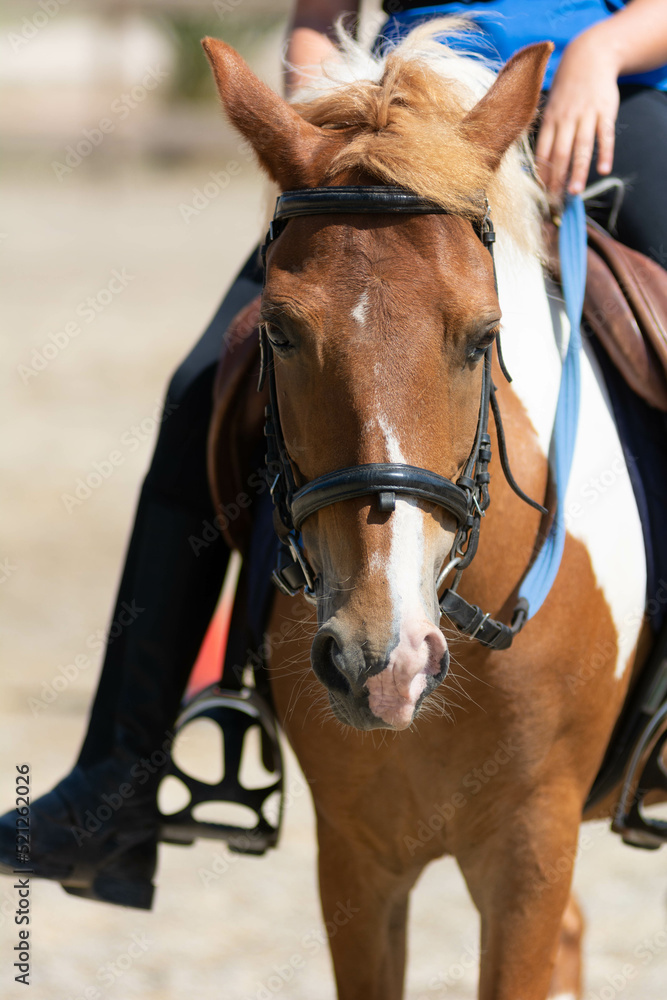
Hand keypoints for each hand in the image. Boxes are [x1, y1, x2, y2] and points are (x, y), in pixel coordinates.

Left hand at [535, 30, 620, 195]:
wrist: (589, 57)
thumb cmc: (567, 91)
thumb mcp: (551, 109)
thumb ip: (548, 135)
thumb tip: (541, 166)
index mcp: (549, 121)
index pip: (542, 152)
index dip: (541, 174)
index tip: (540, 195)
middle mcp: (566, 119)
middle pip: (560, 153)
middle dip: (557, 179)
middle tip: (555, 201)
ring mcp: (586, 115)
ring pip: (581, 147)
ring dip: (578, 171)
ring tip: (575, 192)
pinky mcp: (605, 111)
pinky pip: (605, 135)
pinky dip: (605, 153)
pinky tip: (603, 170)